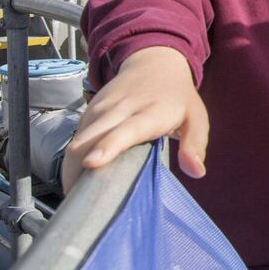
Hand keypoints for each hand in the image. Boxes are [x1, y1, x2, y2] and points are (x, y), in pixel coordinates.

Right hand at [63, 47, 208, 192]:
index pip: (125, 130)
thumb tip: (197, 172)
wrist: (154, 62)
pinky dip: (72, 161)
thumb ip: (195, 144)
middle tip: (81, 206)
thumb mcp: (196, 117)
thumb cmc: (177, 97)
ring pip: (77, 140)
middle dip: (78, 171)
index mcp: (149, 113)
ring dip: (71, 169)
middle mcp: (120, 109)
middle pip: (90, 138)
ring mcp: (101, 109)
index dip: (107, 146)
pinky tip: (77, 181)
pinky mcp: (89, 111)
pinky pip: (75, 138)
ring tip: (76, 199)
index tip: (91, 164)